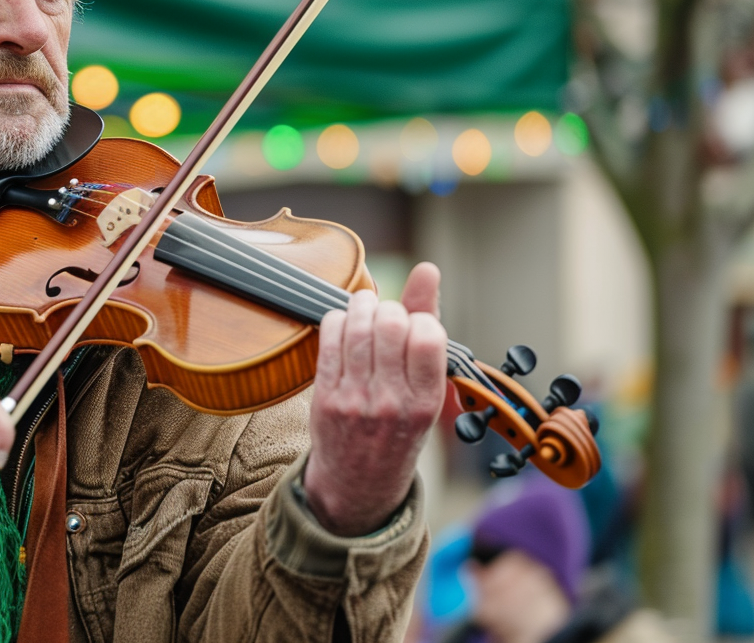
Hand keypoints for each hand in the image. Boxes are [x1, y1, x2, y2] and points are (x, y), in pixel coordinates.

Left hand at [302, 262, 447, 536]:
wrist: (359, 484)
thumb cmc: (399, 428)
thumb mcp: (426, 390)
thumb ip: (428, 327)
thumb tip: (428, 268)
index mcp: (427, 401)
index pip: (428, 336)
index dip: (419, 318)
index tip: (413, 325)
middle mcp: (393, 401)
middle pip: (389, 324)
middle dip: (387, 308)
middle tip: (385, 314)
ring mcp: (356, 400)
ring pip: (357, 327)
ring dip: (360, 307)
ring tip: (364, 311)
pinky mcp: (326, 396)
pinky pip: (329, 338)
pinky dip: (336, 321)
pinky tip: (343, 326)